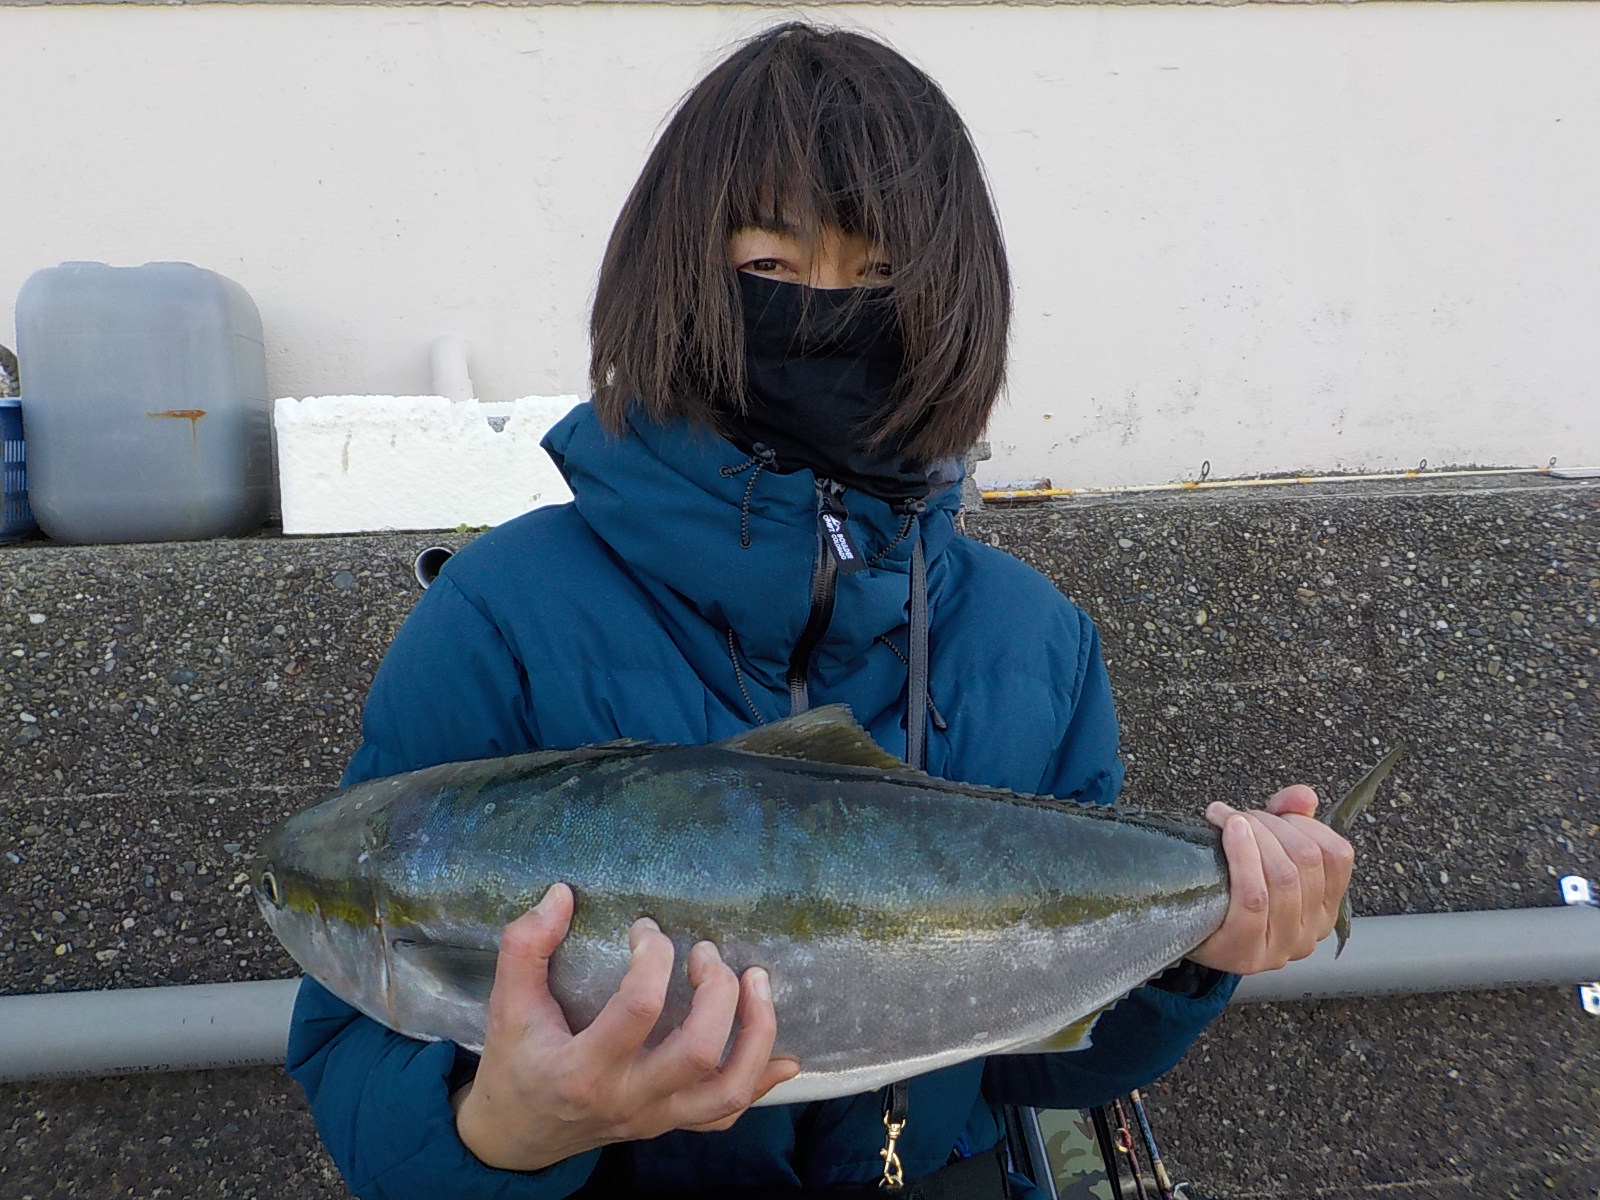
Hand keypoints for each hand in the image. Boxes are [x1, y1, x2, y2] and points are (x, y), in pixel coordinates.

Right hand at [453, 883, 798, 1170]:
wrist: (517, 1137)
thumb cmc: (515, 1062)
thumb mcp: (507, 1004)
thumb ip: (526, 946)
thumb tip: (561, 893)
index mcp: (583, 1068)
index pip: (638, 1010)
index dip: (654, 959)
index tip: (647, 929)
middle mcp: (629, 1099)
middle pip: (699, 1052)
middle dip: (717, 992)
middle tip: (707, 952)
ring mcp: (657, 1117)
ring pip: (729, 1089)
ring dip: (756, 1032)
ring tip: (757, 980)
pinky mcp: (672, 1124)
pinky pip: (729, 1111)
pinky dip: (762, 1081)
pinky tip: (785, 1055)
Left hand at [1186, 786, 1355, 975]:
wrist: (1183, 928)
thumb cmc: (1227, 887)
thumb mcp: (1262, 849)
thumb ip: (1288, 817)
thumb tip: (1304, 795)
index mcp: (1325, 906)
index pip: (1337, 855)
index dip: (1305, 822)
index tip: (1272, 810)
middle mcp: (1311, 931)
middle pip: (1306, 860)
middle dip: (1270, 824)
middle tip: (1238, 815)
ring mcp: (1282, 947)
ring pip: (1282, 876)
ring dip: (1254, 834)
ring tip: (1226, 819)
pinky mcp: (1247, 953)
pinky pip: (1253, 897)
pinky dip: (1243, 856)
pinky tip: (1229, 831)